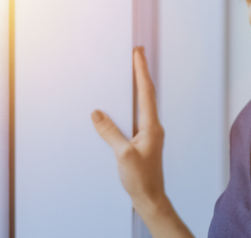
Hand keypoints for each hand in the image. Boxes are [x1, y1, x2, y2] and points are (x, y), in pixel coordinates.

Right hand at [91, 47, 165, 209]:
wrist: (150, 198)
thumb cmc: (141, 179)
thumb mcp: (122, 154)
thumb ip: (110, 132)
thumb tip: (97, 113)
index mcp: (151, 126)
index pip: (146, 92)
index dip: (141, 71)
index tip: (138, 54)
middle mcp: (153, 126)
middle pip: (147, 93)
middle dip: (141, 72)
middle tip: (136, 54)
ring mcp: (149, 133)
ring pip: (142, 103)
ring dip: (137, 86)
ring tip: (131, 70)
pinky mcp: (143, 140)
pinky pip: (136, 115)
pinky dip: (131, 103)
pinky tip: (124, 102)